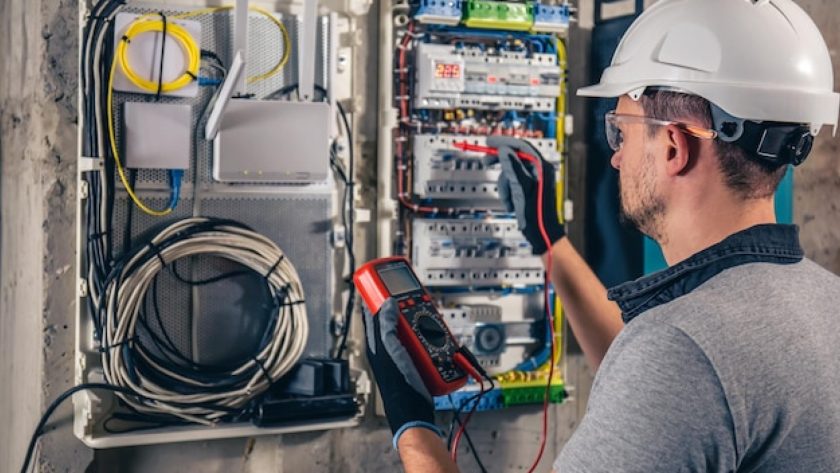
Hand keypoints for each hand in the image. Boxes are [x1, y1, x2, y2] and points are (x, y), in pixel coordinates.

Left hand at [362, 299, 441, 446]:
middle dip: (405, 307)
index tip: (384, 282)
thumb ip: (386, 325)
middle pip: (396, 318)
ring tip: (428, 319)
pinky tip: (437, 336)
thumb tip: (388, 303)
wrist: (414, 409)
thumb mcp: (389, 349)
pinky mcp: (417, 360)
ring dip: (421, 322)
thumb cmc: (397, 383)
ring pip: (412, 328)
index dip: (376, 296)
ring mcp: (402, 353)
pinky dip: (430, 336)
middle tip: (414, 298)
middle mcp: (388, 346)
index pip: (372, 313)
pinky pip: (424, 342)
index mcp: (376, 343)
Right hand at [489, 136, 565, 254]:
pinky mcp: (529, 189)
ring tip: (509, 199)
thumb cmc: (537, 214)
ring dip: (505, 186)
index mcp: (541, 167)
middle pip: (515, 157)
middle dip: (500, 163)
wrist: (542, 233)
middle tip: (486, 161)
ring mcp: (534, 180)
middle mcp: (539, 171)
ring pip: (510, 173)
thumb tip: (505, 151)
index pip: (521, 146)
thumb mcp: (521, 188)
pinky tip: (512, 203)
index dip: (504, 142)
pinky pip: (512, 184)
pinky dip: (508, 193)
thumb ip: (512, 167)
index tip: (489, 142)